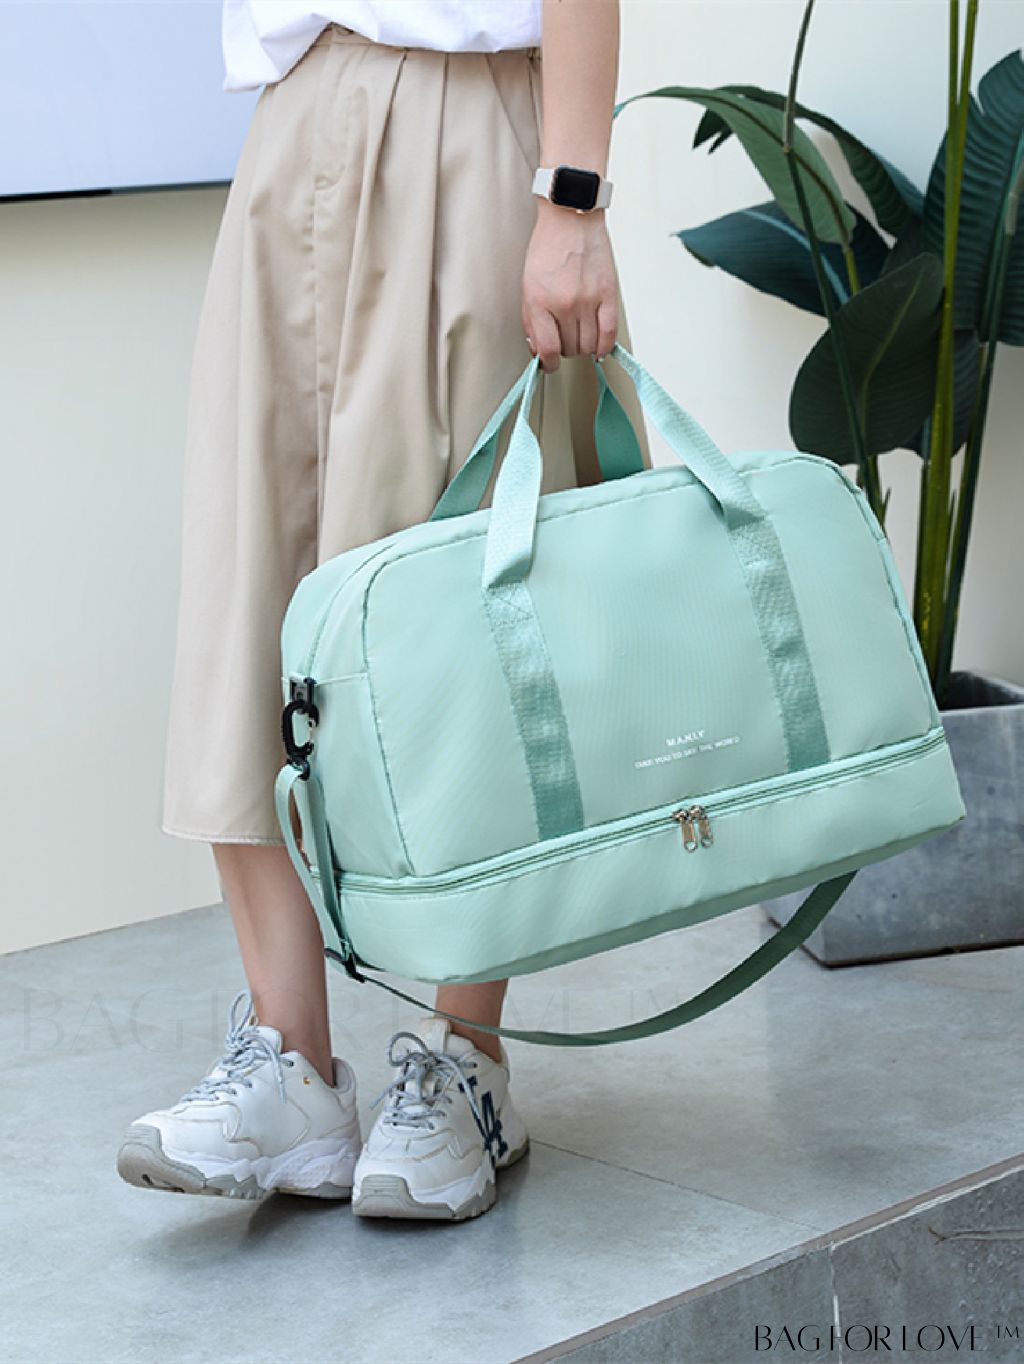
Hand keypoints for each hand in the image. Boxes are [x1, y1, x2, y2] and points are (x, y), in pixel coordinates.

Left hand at [521, 200, 617, 371]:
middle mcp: (565, 304)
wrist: (571, 217)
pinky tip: (599, 349)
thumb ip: (532, 320)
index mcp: (541, 302)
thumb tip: (539, 350)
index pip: (548, 350)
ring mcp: (589, 300)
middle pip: (569, 349)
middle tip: (562, 337)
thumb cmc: (547, 248)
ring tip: (578, 334)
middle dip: (564, 349)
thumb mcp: (528, 286)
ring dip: (582, 347)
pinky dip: (604, 347)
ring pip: (588, 345)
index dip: (548, 364)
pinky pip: (609, 333)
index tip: (549, 364)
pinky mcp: (608, 294)